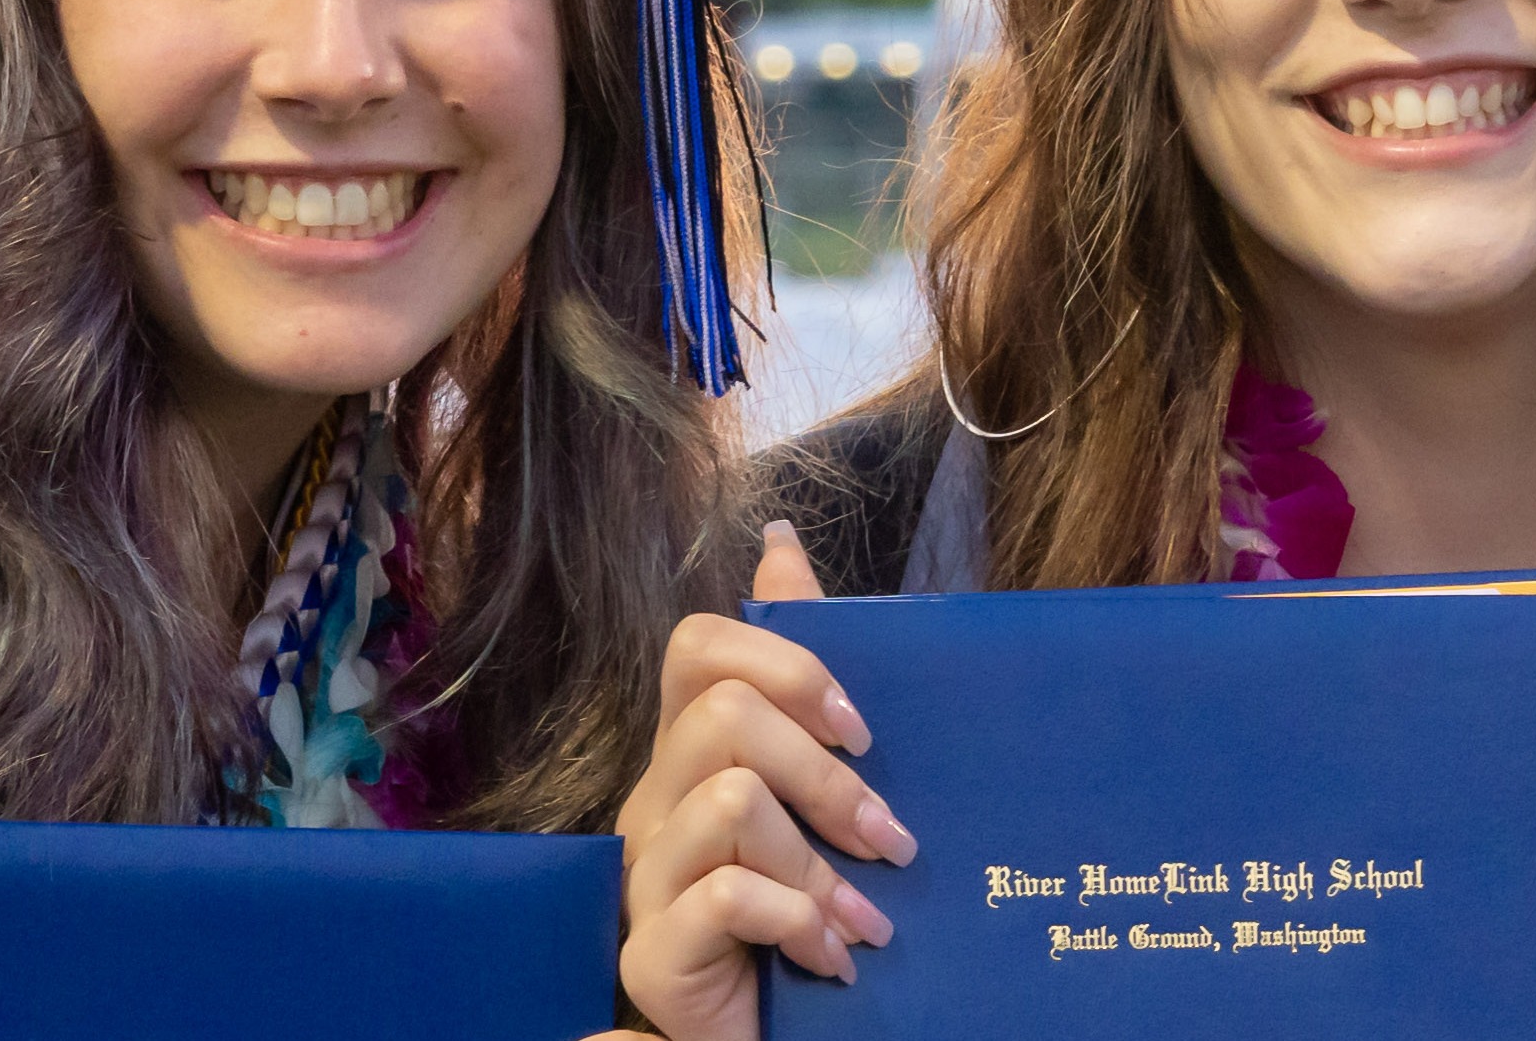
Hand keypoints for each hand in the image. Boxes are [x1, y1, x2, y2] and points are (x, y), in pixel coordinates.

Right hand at [613, 523, 909, 1039]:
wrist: (779, 1033)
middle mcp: (653, 803)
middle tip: (891, 840)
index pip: (700, 647)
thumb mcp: (822, 788)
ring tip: (869, 920)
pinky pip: (721, 896)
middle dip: (826, 777)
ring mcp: (643, 878)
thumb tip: (781, 543)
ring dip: (820, 863)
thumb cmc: (806, 907)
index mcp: (692, 754)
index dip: (786, 665)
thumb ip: (807, 676)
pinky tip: (831, 957)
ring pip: (730, 800)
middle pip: (722, 718)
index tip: (863, 731)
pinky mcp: (649, 954)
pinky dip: (795, 921)